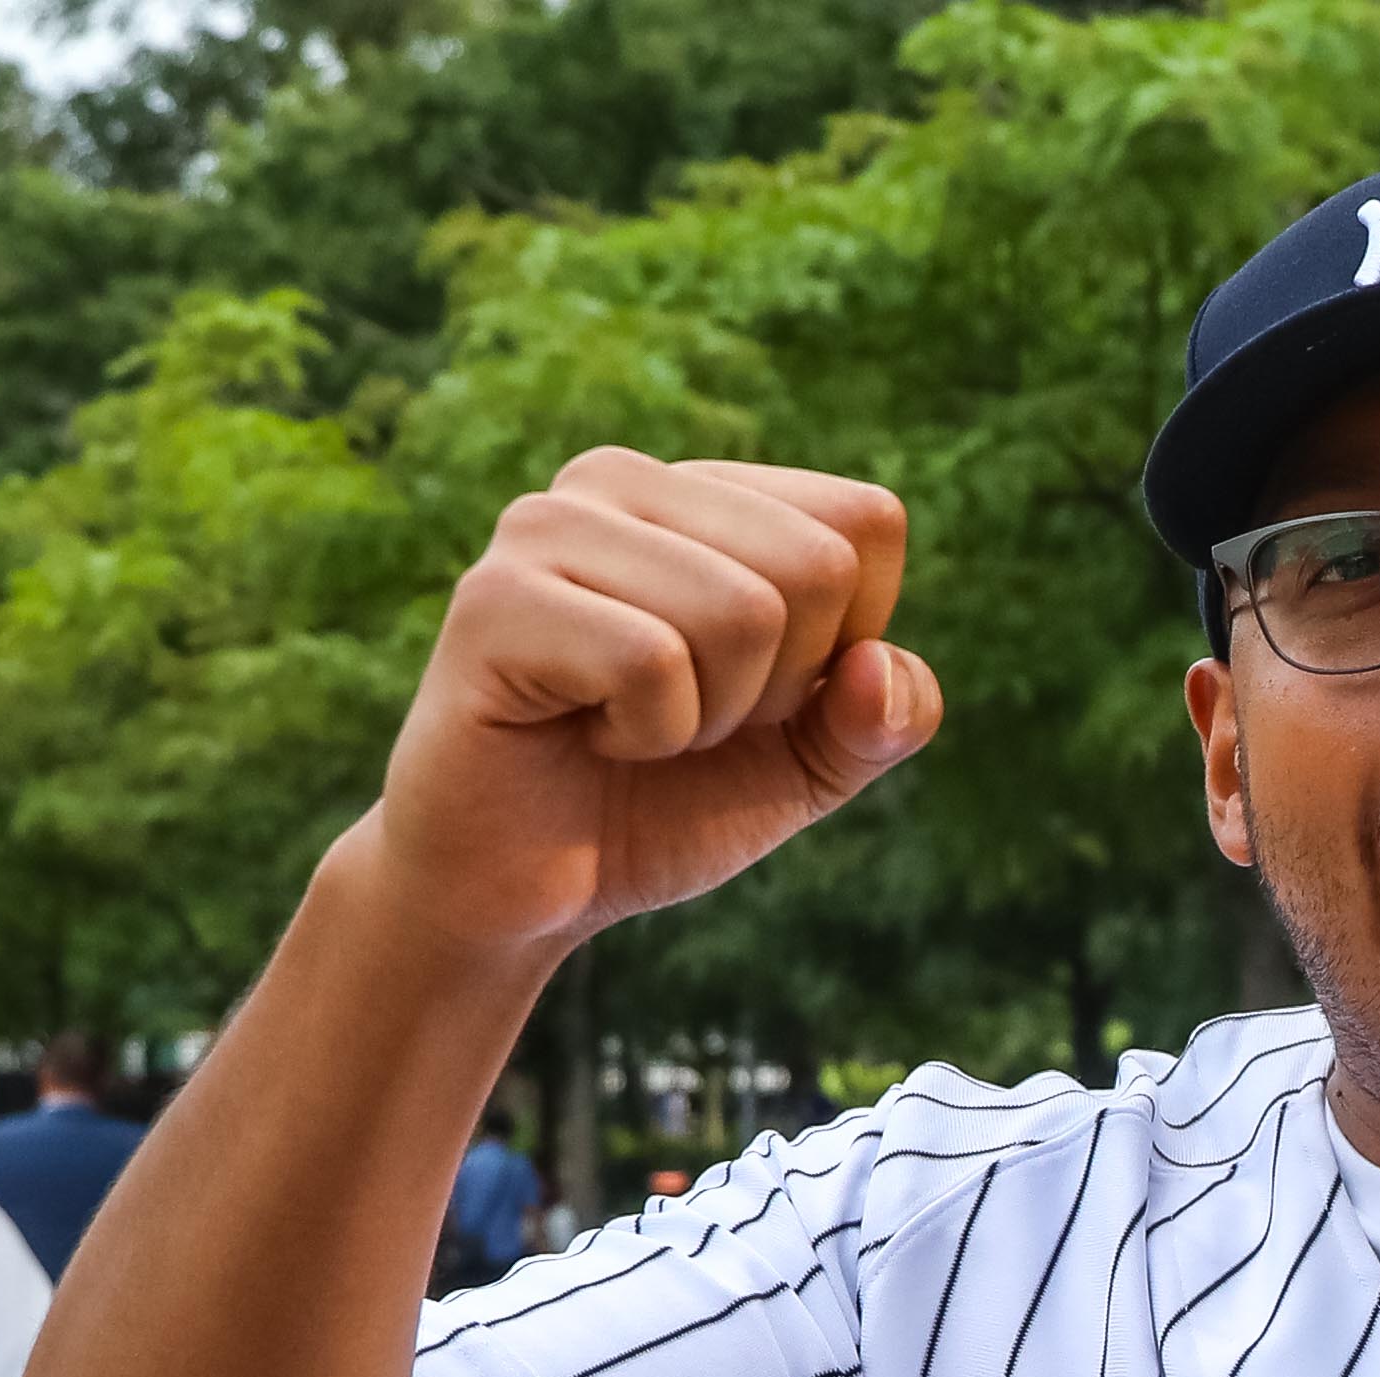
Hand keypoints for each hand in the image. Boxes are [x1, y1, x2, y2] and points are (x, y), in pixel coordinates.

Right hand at [373, 451, 940, 954]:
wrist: (518, 891)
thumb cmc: (656, 806)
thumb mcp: (807, 765)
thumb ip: (883, 718)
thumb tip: (878, 667)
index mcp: (702, 492)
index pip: (865, 521)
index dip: (845, 644)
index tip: (756, 692)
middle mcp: (621, 481)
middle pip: (816, 565)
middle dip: (779, 688)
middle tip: (688, 721)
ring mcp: (549, 526)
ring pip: (741, 612)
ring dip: (710, 719)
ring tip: (631, 729)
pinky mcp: (497, 597)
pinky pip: (652, 662)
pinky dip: (648, 736)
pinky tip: (586, 736)